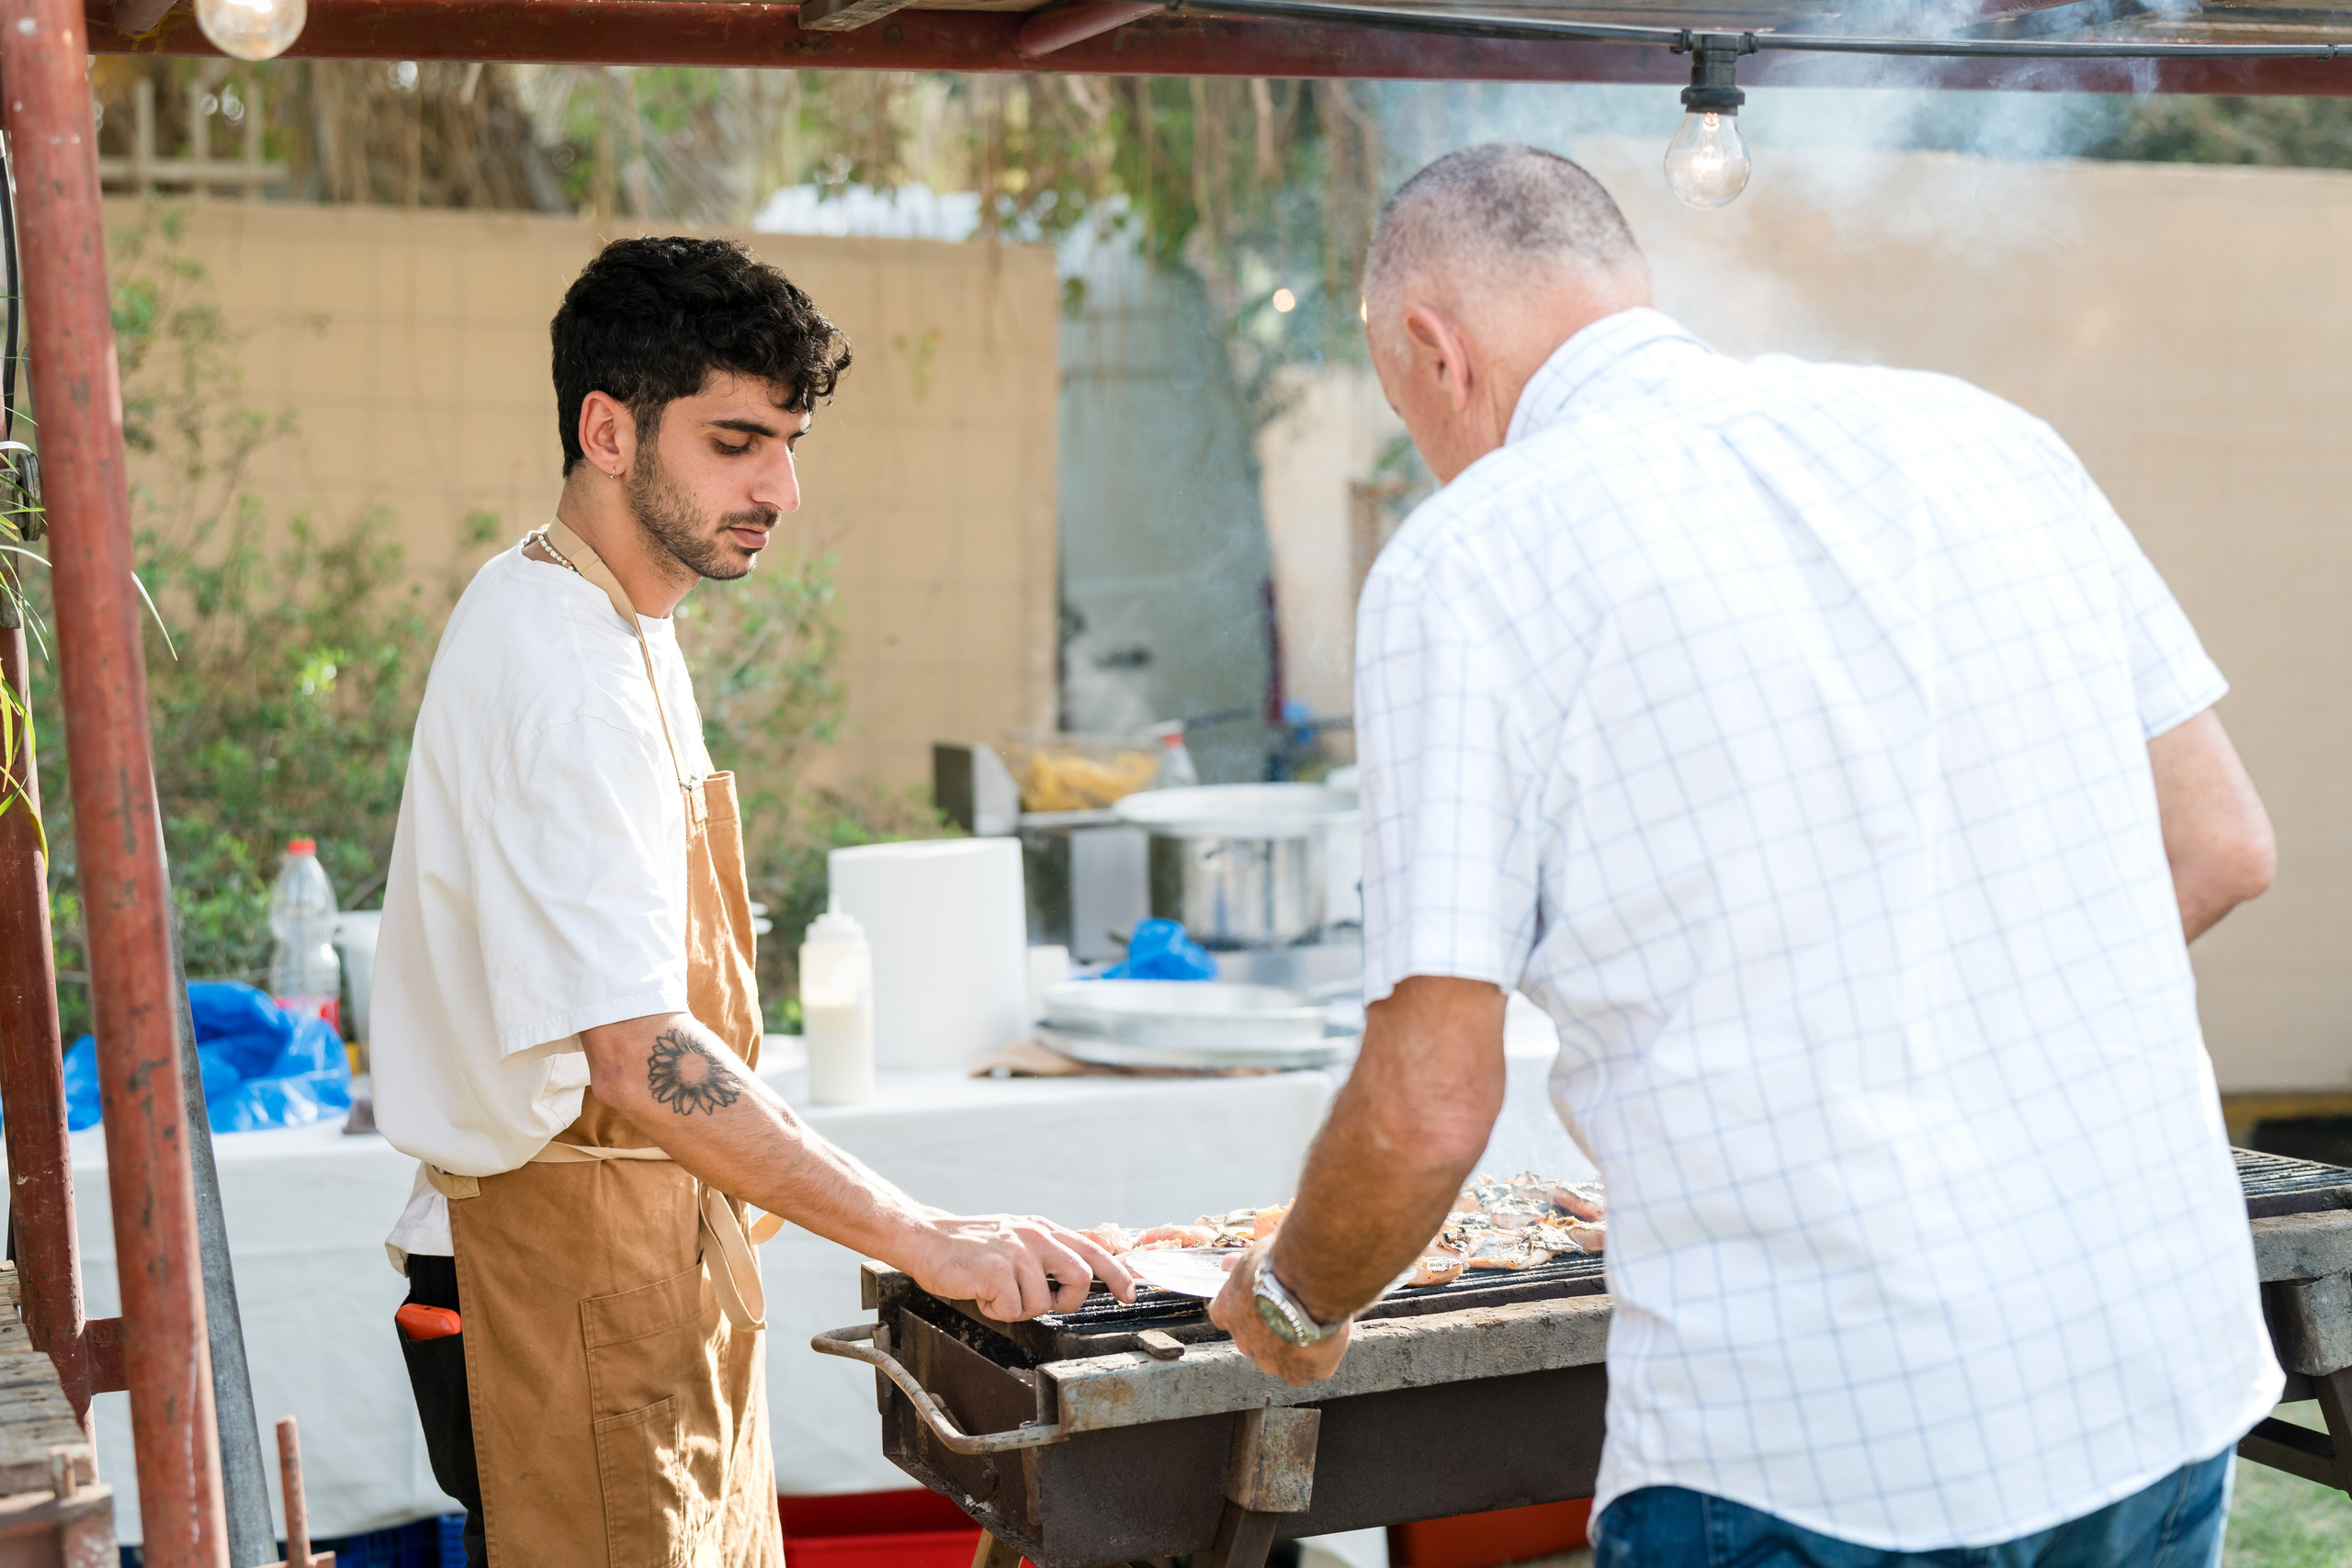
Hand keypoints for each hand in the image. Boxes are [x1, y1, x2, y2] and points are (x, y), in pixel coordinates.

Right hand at [908, 1213, 1135, 1320]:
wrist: (927, 1239)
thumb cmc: (971, 1247)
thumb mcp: (1017, 1239)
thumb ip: (1047, 1253)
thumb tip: (1080, 1274)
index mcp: (1043, 1230)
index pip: (1092, 1251)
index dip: (1117, 1275)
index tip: (1130, 1293)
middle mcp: (1035, 1237)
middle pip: (1079, 1277)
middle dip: (1065, 1302)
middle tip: (1044, 1304)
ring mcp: (1016, 1252)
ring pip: (1039, 1303)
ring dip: (1016, 1308)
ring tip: (996, 1292)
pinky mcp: (995, 1270)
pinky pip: (1011, 1309)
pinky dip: (995, 1310)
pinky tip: (981, 1294)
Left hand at [1210, 1245, 1351, 1385]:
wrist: (1312, 1282)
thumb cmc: (1283, 1262)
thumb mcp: (1255, 1255)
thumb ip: (1241, 1265)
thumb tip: (1227, 1264)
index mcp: (1227, 1311)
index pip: (1223, 1315)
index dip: (1240, 1308)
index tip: (1255, 1299)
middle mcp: (1243, 1342)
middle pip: (1253, 1339)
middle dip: (1269, 1326)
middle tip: (1293, 1308)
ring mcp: (1270, 1362)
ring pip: (1281, 1357)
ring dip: (1293, 1343)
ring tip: (1317, 1321)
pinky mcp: (1299, 1375)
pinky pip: (1308, 1368)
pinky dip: (1318, 1356)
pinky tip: (1329, 1336)